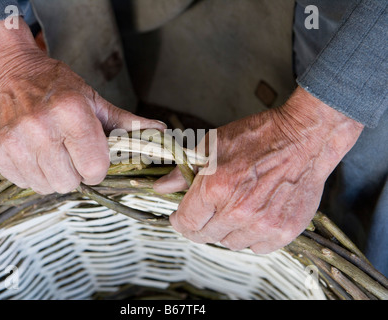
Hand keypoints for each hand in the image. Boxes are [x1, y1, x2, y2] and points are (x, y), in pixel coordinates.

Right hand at [0, 19, 164, 193]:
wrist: (7, 72)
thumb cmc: (56, 86)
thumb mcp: (94, 100)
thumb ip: (127, 123)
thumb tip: (162, 134)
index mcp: (72, 113)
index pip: (94, 169)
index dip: (98, 168)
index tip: (92, 157)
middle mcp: (41, 128)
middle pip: (70, 183)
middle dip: (76, 173)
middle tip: (71, 153)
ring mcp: (15, 142)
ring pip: (48, 187)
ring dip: (55, 175)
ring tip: (52, 151)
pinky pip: (25, 183)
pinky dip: (34, 174)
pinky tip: (35, 153)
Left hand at [154, 87, 363, 252]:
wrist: (303, 138)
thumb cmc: (257, 137)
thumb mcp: (212, 145)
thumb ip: (184, 171)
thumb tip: (161, 188)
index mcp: (216, 188)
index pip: (186, 223)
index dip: (179, 221)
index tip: (180, 218)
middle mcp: (238, 211)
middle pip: (206, 237)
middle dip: (200, 226)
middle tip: (206, 214)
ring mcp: (263, 224)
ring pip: (231, 244)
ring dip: (228, 231)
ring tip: (235, 209)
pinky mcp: (284, 230)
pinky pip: (258, 248)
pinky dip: (253, 236)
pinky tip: (255, 217)